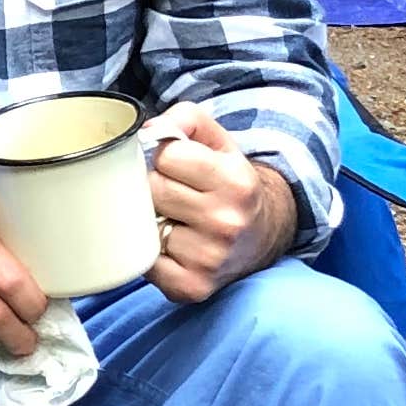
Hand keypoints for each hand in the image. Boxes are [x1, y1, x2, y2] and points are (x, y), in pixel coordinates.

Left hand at [145, 108, 298, 303]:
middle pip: (153, 189)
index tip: (180, 167)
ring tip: (176, 220)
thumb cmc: (228, 185)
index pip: (167, 155)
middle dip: (156, 187)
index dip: (166, 158)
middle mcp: (226, 222)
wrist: (261, 236)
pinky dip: (151, 252)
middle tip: (177, 195)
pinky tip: (173, 246)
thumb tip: (147, 129)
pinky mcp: (191, 287)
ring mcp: (209, 259)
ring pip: (145, 225)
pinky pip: (145, 262)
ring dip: (152, 221)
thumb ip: (186, 119)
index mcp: (236, 182)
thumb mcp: (219, 142)